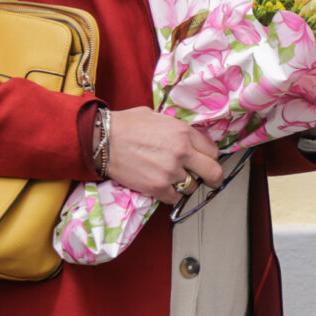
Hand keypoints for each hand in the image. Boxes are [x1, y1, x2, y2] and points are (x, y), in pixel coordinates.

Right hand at [106, 107, 222, 204]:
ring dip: (185, 185)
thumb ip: (177, 130)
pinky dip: (170, 195)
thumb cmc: (126, 125)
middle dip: (214, 178)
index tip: (206, 161)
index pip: (213, 151)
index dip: (210, 157)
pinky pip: (174, 198)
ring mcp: (170, 172)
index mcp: (184, 133)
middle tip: (211, 181)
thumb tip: (187, 139)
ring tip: (172, 178)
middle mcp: (182, 152)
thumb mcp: (158, 118)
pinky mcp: (157, 187)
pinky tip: (162, 187)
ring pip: (192, 187)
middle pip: (213, 173)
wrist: (102, 140)